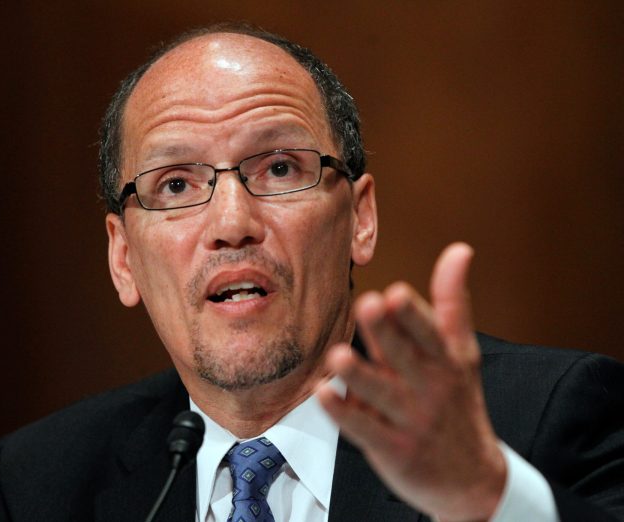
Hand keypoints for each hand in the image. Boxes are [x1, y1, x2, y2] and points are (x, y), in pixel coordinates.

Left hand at [317, 243, 505, 521]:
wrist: (471, 479)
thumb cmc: (457, 402)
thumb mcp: (462, 352)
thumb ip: (452, 302)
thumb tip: (459, 250)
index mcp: (447, 360)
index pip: (430, 333)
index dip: (412, 315)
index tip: (395, 294)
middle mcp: (430, 387)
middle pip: (404, 357)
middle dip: (386, 333)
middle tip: (367, 306)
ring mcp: (410, 420)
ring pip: (381, 394)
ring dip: (359, 375)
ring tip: (337, 356)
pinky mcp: (392, 448)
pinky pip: (363, 429)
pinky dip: (343, 413)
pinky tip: (322, 394)